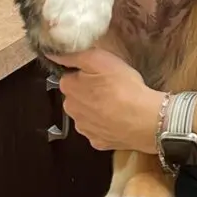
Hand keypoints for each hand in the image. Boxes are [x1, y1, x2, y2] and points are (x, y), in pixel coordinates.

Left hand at [46, 47, 163, 153]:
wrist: (143, 119)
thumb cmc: (123, 86)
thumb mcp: (100, 59)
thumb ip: (74, 56)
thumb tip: (52, 54)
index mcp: (69, 89)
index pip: (69, 76)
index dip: (85, 73)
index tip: (100, 72)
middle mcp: (71, 110)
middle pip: (76, 96)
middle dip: (88, 91)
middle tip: (110, 86)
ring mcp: (84, 129)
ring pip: (86, 114)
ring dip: (96, 108)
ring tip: (117, 103)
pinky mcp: (97, 142)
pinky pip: (97, 129)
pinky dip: (105, 124)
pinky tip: (118, 119)